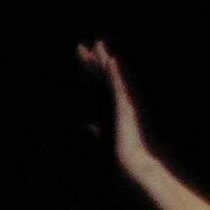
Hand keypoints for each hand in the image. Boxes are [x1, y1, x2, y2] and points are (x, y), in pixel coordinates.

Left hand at [77, 41, 155, 177]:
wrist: (129, 164)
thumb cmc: (115, 157)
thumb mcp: (99, 141)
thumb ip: (92, 132)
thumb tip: (85, 127)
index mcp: (105, 109)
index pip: (94, 85)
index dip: (87, 69)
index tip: (81, 54)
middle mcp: (113, 103)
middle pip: (100, 77)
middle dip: (92, 61)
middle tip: (85, 45)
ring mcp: (119, 104)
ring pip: (109, 78)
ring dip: (103, 61)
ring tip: (98, 45)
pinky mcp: (124, 108)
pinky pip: (117, 87)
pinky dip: (114, 74)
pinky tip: (111, 62)